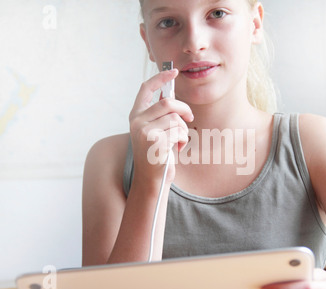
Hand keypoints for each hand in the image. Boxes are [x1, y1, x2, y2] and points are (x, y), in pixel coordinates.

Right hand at [129, 69, 193, 185]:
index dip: (160, 78)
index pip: (146, 89)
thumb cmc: (157, 155)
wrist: (152, 180)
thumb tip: (170, 94)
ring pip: (175, 118)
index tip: (174, 71)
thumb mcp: (155, 131)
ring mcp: (143, 131)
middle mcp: (136, 121)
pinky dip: (183, 139)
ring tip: (179, 141)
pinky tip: (177, 148)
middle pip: (167, 102)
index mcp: (136, 116)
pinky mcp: (154, 141)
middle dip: (184, 109)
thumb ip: (160, 114)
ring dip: (183, 130)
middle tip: (190, 119)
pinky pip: (178, 131)